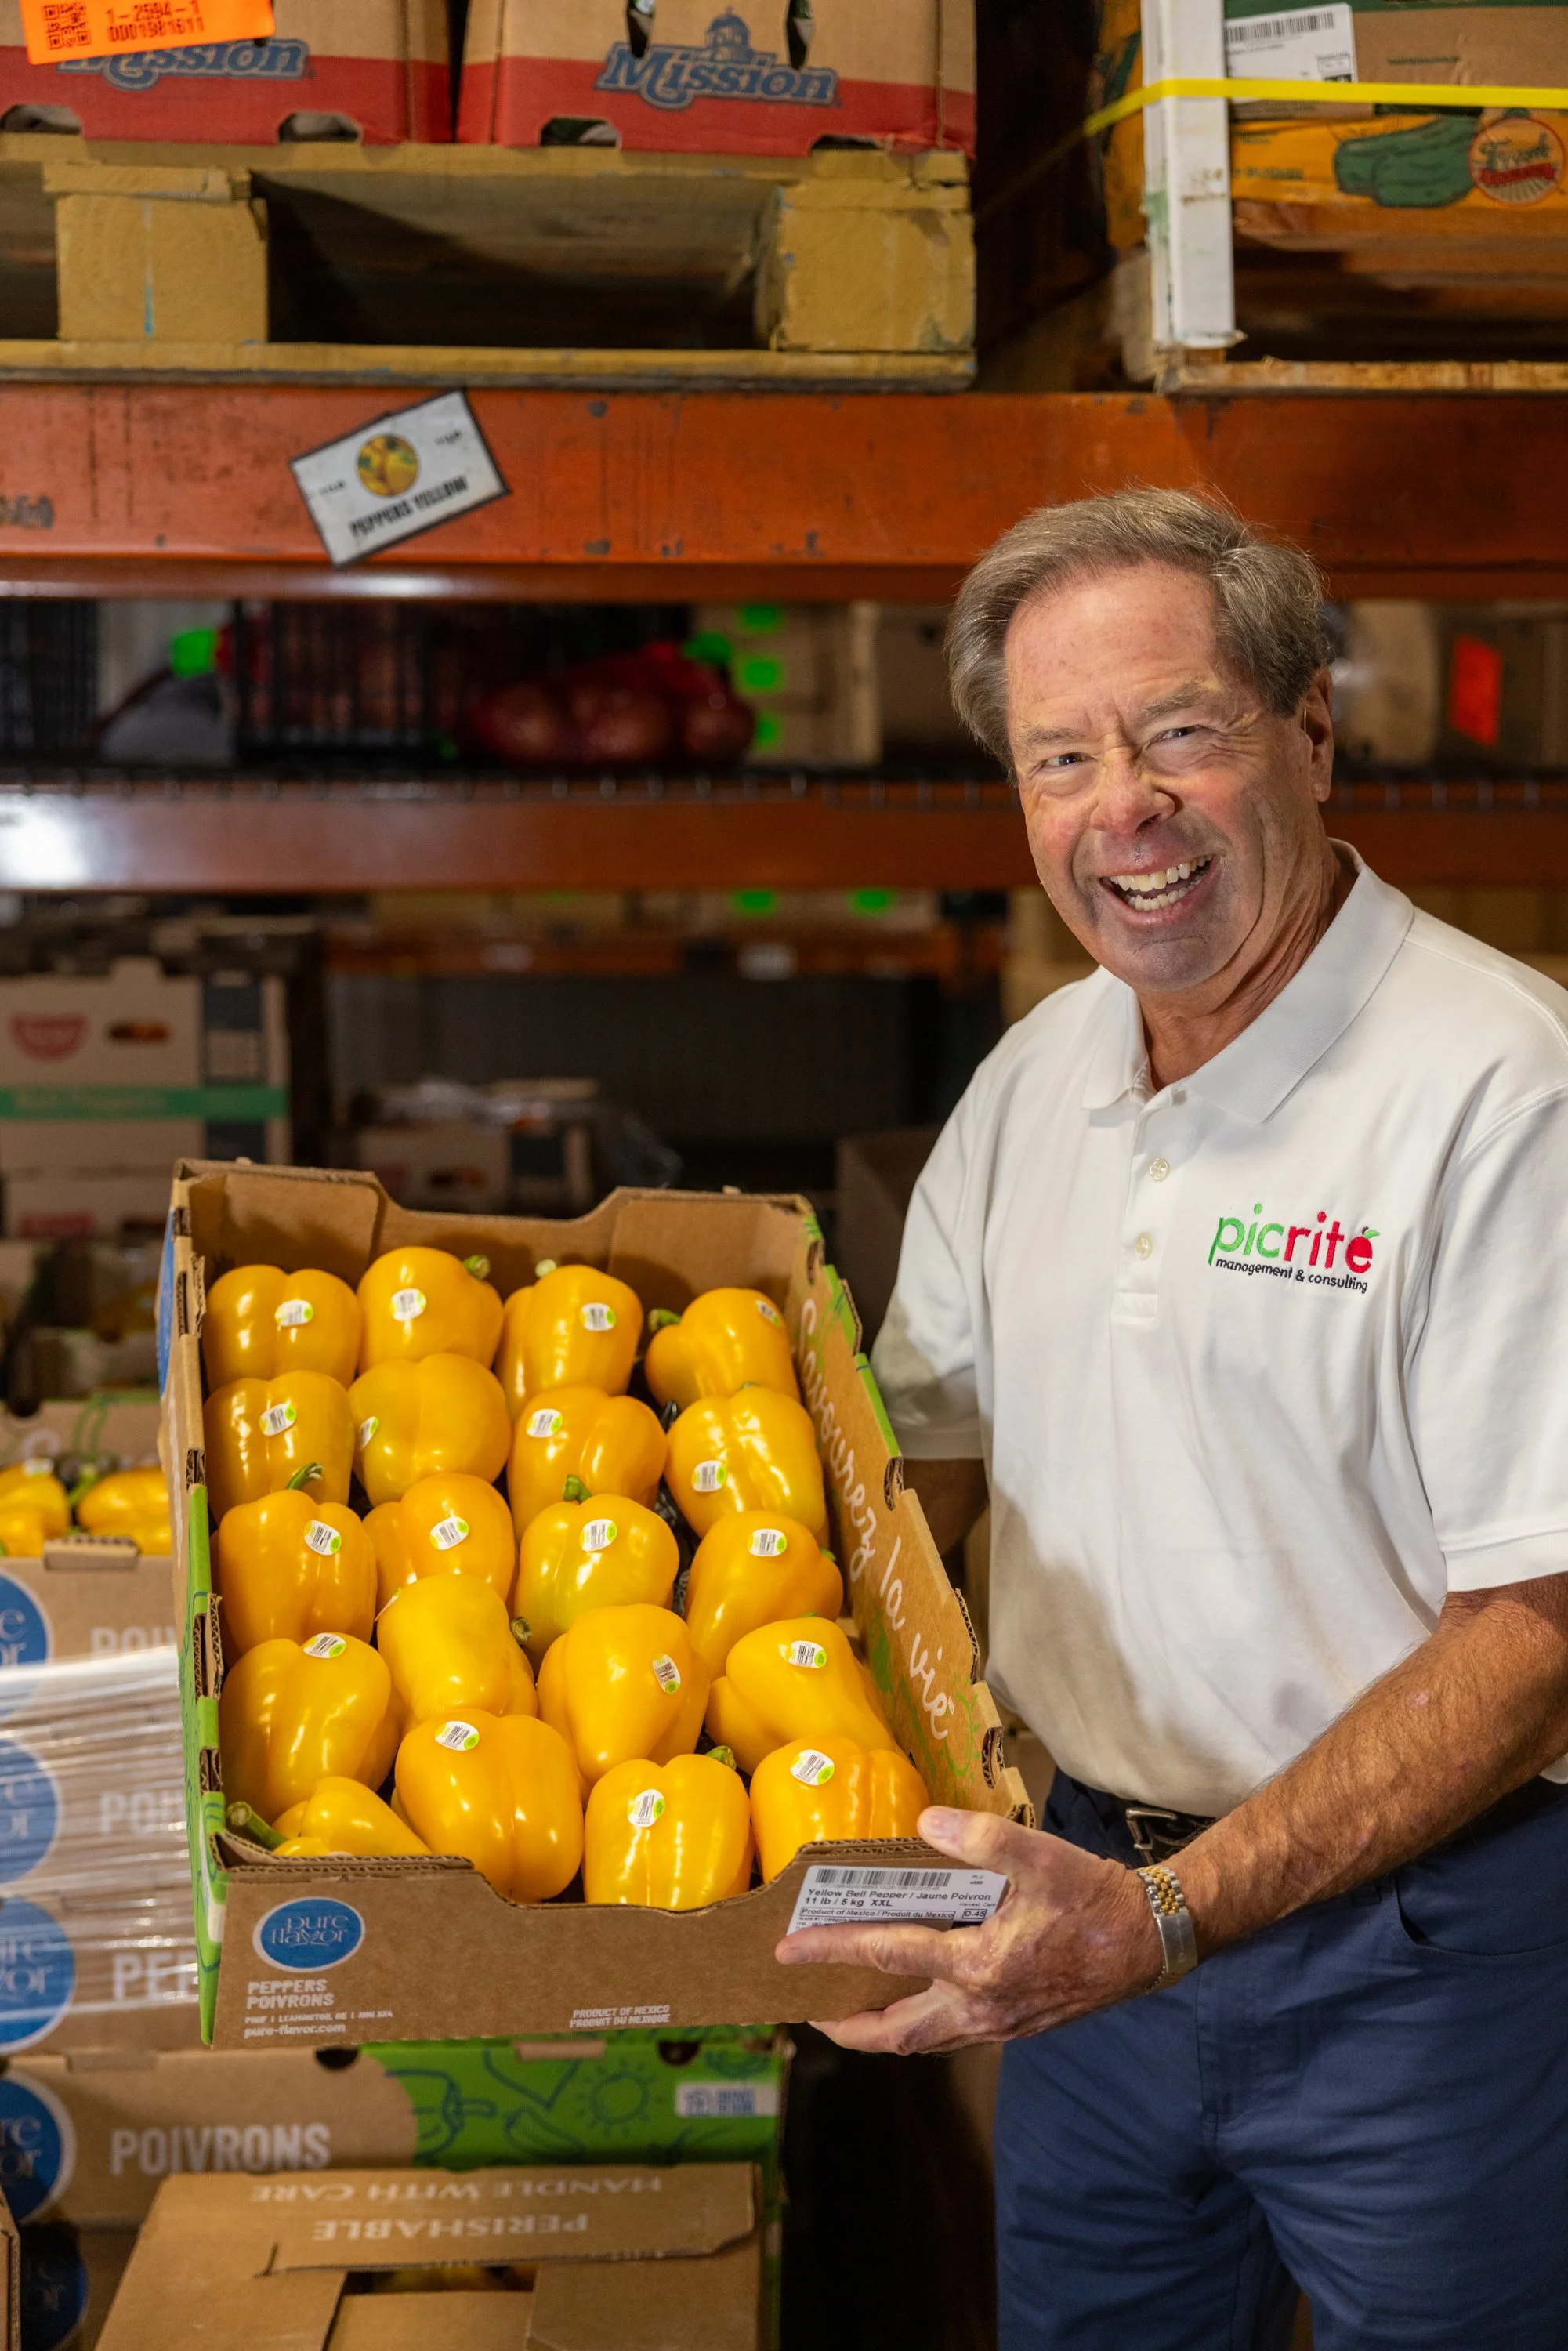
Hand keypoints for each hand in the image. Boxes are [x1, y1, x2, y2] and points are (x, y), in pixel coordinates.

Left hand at [775, 1805, 1163, 2054]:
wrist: (1149, 1941)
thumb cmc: (1093, 1898)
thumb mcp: (1039, 1856)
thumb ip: (981, 1838)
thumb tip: (928, 1823)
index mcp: (979, 1967)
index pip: (888, 1955)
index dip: (833, 1949)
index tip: (788, 1949)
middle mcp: (981, 2009)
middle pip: (894, 2036)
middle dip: (845, 2025)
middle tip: (807, 2004)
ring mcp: (999, 2024)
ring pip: (922, 2041)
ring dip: (879, 2029)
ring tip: (848, 2005)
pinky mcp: (1015, 2024)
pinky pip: (949, 2034)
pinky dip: (917, 2022)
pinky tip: (912, 1993)